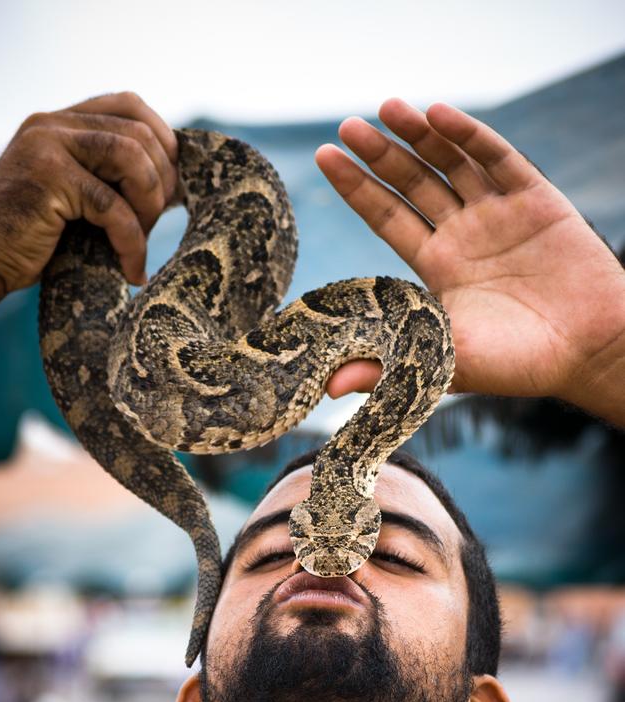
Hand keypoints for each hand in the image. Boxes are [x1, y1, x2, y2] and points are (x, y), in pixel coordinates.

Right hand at [0, 92, 178, 319]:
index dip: (163, 139)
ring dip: (150, 205)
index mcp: (59, 122)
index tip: (171, 182)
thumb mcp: (75, 197)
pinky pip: (113, 206)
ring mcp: (47, 146)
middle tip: (154, 224)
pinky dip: (131, 241)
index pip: (128, 104)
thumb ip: (107, 176)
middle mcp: (52, 124)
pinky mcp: (48, 177)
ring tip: (141, 242)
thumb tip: (174, 181)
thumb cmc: (32, 242)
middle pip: (138, 133)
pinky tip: (130, 268)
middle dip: (161, 182)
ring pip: (131, 158)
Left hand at [318, 100, 624, 424]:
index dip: (357, 188)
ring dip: (419, 135)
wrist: (586, 352)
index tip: (323, 157)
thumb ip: (386, 364)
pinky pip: (497, 157)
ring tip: (387, 107)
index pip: (387, 217)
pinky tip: (437, 114)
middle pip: (412, 183)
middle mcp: (463, 234)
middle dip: (380, 154)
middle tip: (346, 127)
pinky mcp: (534, 199)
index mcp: (437, 267)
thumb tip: (326, 386)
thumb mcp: (443, 362)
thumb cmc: (515, 364)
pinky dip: (468, 135)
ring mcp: (498, 213)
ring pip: (451, 162)